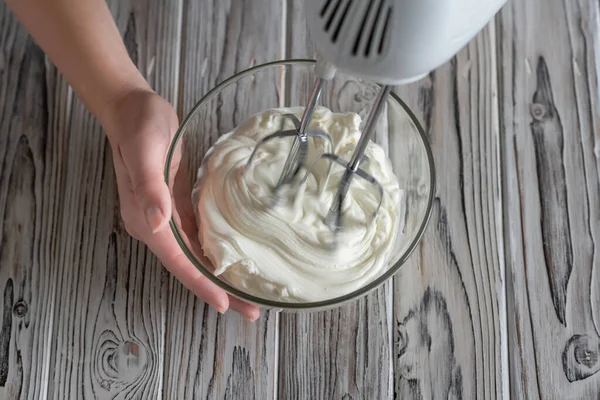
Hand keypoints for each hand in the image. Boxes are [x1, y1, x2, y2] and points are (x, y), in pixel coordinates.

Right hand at [102, 87, 259, 320]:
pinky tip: (233, 263)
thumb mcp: (146, 150)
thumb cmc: (141, 125)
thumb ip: (149, 186)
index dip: (200, 283)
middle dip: (217, 290)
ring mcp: (165, 218)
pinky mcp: (175, 207)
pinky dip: (214, 254)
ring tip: (248, 296)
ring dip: (219, 277)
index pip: (177, 260)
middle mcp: (156, 225)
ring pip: (195, 256)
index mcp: (146, 219)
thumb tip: (158, 222)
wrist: (133, 108)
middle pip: (189, 266)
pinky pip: (197, 239)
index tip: (224, 304)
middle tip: (250, 311)